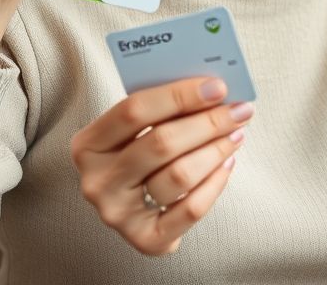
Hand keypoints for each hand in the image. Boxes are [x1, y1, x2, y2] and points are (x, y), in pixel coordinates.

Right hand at [70, 77, 252, 255]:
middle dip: (208, 123)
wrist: (129, 209)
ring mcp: (118, 214)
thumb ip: (161, 110)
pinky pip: (190, 210)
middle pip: (161, 143)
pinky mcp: (145, 240)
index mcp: (88, 145)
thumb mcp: (132, 131)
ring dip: (215, 151)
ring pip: (179, 176)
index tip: (217, 86)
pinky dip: (215, 183)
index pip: (134, 110)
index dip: (179, 95)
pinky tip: (227, 163)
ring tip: (235, 135)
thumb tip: (212, 90)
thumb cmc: (136, 156)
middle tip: (239, 111)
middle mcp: (98, 181)